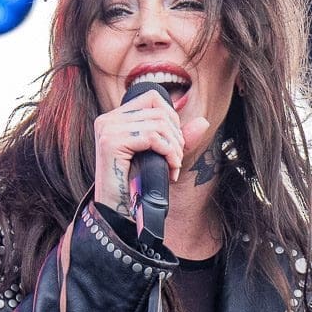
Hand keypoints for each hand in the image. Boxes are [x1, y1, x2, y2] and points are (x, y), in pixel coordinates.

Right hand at [93, 92, 208, 215]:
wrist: (116, 214)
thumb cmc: (136, 188)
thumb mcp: (159, 157)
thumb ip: (178, 138)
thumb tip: (204, 121)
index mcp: (114, 119)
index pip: (153, 98)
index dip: (172, 117)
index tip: (174, 143)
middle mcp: (107, 120)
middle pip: (159, 111)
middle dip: (176, 136)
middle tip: (176, 159)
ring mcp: (107, 130)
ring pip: (158, 124)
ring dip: (174, 147)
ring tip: (173, 166)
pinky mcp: (111, 143)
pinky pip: (152, 137)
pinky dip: (168, 153)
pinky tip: (170, 169)